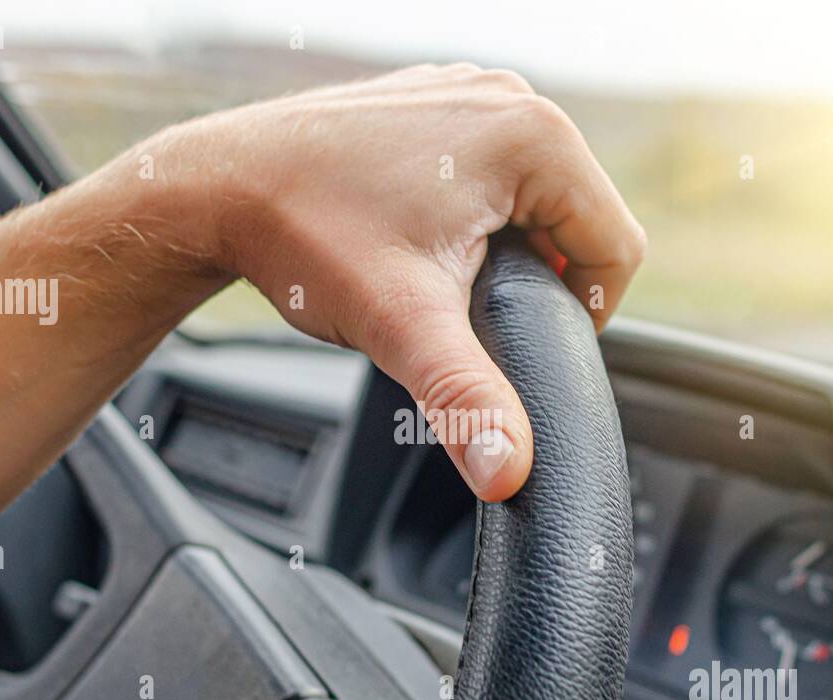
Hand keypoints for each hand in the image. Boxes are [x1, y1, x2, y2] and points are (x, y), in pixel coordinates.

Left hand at [161, 64, 645, 500]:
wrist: (217, 187)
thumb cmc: (306, 235)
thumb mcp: (404, 328)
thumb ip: (470, 402)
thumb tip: (512, 475)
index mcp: (534, 138)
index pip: (616, 251)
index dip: (579, 317)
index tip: (513, 341)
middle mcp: (510, 98)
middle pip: (580, 223)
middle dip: (536, 281)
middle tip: (462, 312)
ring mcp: (470, 92)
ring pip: (537, 200)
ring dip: (505, 251)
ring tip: (435, 277)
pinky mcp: (436, 102)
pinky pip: (493, 172)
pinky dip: (474, 216)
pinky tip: (417, 241)